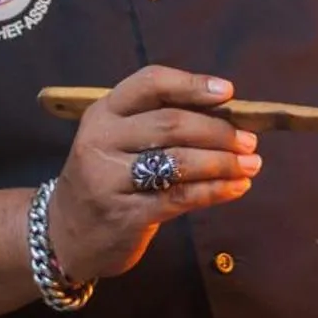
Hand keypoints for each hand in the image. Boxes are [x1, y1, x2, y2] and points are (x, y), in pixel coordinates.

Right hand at [48, 65, 261, 279]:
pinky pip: (181, 198)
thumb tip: (229, 113)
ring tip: (252, 164)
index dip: (192, 84)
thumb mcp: (119, 140)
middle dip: (219, 131)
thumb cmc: (108, 177)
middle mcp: (101, 140)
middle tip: (250, 140)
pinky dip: (216, 191)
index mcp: (104, 111)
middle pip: (171, 124)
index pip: (150, 83)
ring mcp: (109, 179)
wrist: (66, 234)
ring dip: (223, 162)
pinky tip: (237, 187)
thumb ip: (162, 122)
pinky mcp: (124, 215)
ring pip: (179, 162)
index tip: (228, 92)